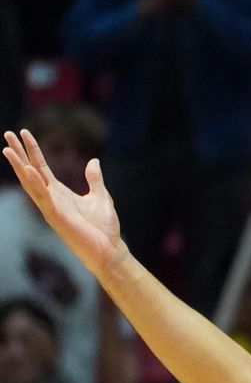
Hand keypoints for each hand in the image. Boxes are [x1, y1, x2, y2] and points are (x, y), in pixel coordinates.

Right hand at [3, 131, 124, 274]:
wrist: (109, 249)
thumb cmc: (104, 227)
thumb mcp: (100, 196)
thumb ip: (94, 179)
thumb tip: (94, 161)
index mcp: (60, 193)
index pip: (41, 167)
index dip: (32, 150)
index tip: (24, 133)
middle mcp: (51, 199)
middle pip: (30, 172)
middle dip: (19, 153)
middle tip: (8, 134)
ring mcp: (51, 208)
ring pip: (30, 184)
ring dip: (19, 167)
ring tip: (7, 150)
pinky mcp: (56, 217)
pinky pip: (43, 198)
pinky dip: (36, 184)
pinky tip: (29, 170)